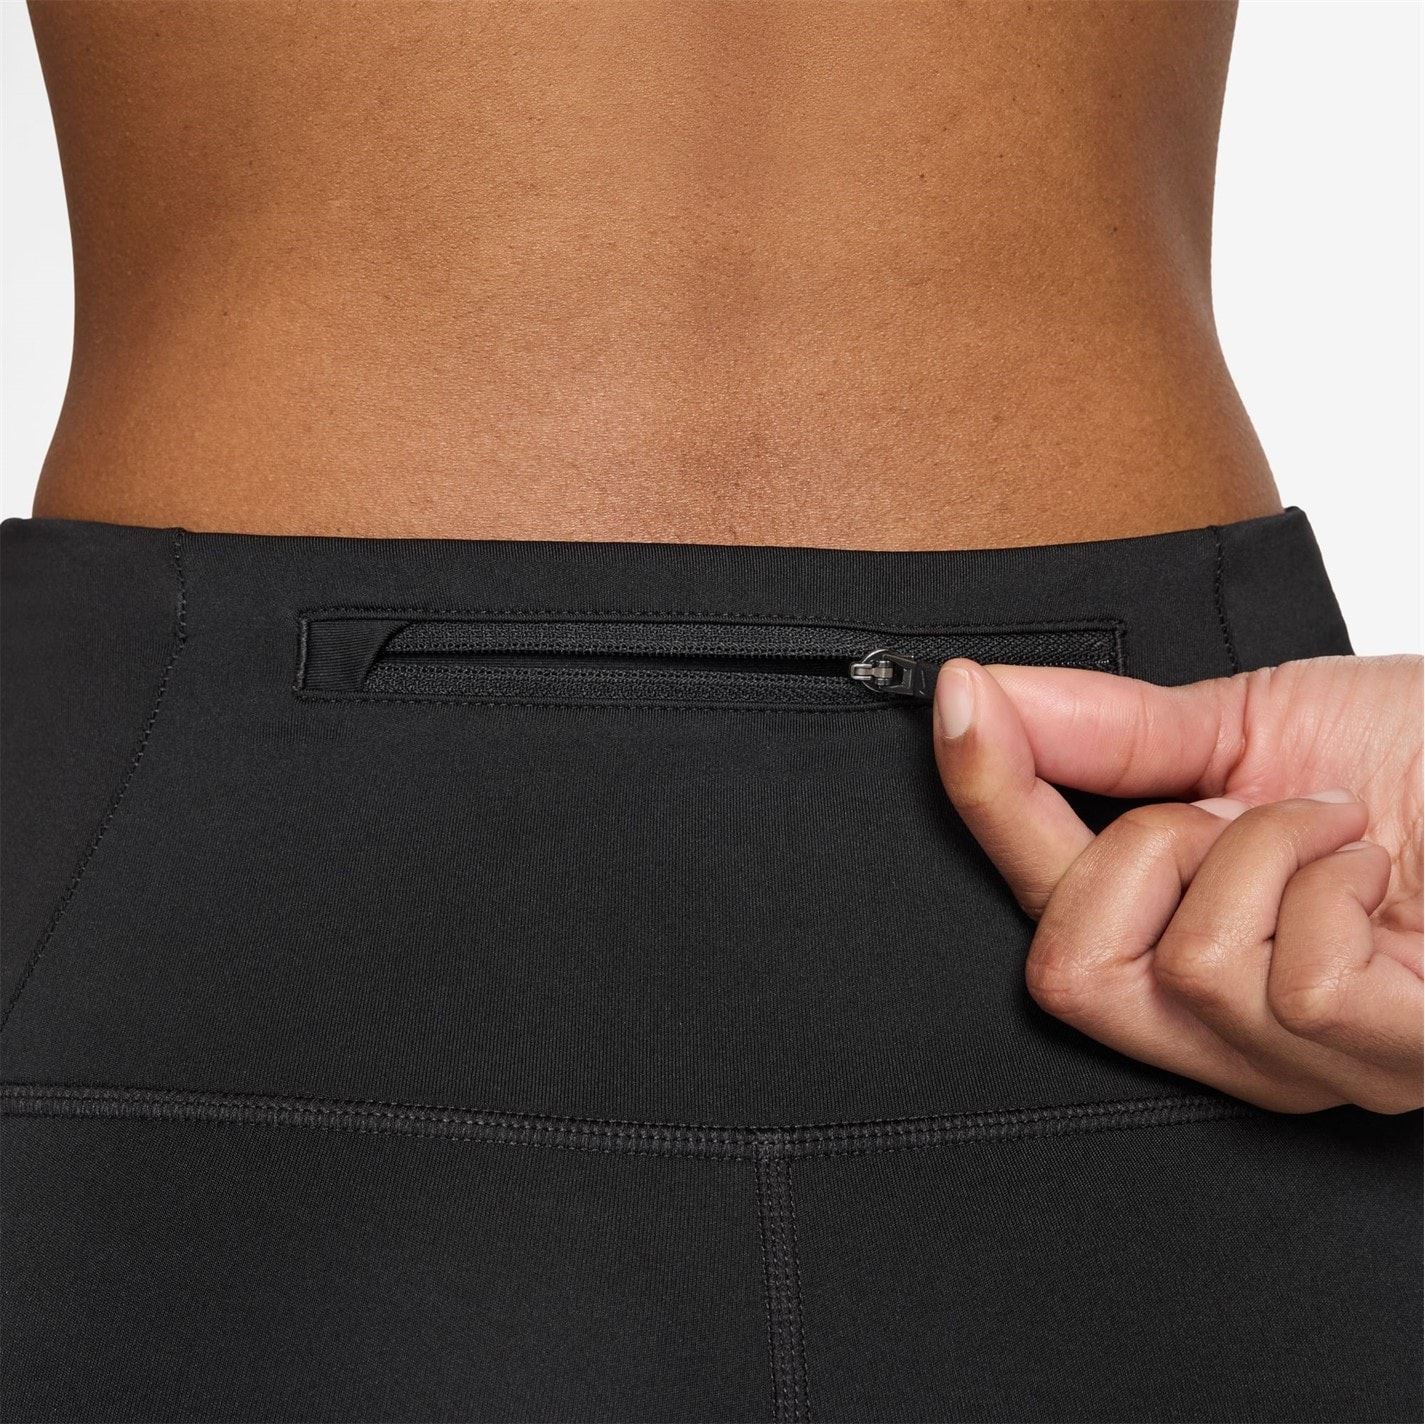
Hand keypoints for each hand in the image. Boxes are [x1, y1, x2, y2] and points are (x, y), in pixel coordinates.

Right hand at [933, 654, 1422, 1112]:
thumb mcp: (1253, 721)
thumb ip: (1106, 728)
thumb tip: (983, 701)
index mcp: (1184, 943)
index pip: (1040, 902)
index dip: (988, 799)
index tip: (963, 704)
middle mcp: (1234, 1031)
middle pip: (1070, 976)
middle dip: (1143, 848)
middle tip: (1240, 806)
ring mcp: (1313, 1064)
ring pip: (1185, 971)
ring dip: (1266, 849)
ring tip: (1340, 829)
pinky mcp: (1389, 1061)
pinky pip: (1289, 981)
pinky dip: (1333, 883)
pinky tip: (1382, 873)